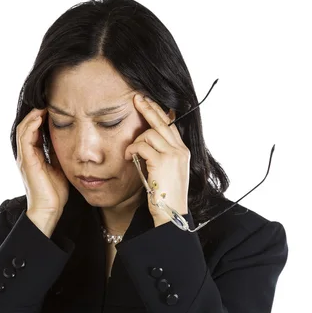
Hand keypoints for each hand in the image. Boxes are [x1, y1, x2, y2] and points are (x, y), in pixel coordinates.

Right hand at [16, 108, 68, 214]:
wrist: (49, 210)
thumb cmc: (55, 193)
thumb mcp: (60, 168)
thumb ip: (59, 154)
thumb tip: (68, 140)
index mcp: (33, 157)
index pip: (33, 132)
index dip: (40, 119)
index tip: (52, 110)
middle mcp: (26, 155)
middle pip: (26, 127)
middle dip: (35, 114)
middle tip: (48, 104)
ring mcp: (25, 158)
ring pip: (23, 129)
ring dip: (33, 116)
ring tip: (44, 106)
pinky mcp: (27, 161)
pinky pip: (26, 137)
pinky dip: (32, 125)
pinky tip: (41, 117)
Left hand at [124, 94, 189, 223]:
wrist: (172, 214)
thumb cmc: (166, 197)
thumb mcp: (167, 173)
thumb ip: (161, 157)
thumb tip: (147, 144)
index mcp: (182, 152)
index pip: (170, 125)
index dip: (159, 112)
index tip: (148, 102)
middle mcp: (180, 150)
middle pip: (163, 122)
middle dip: (149, 108)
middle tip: (137, 98)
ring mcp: (173, 155)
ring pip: (150, 134)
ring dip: (136, 142)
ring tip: (130, 154)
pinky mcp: (162, 162)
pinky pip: (142, 146)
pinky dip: (133, 150)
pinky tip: (129, 158)